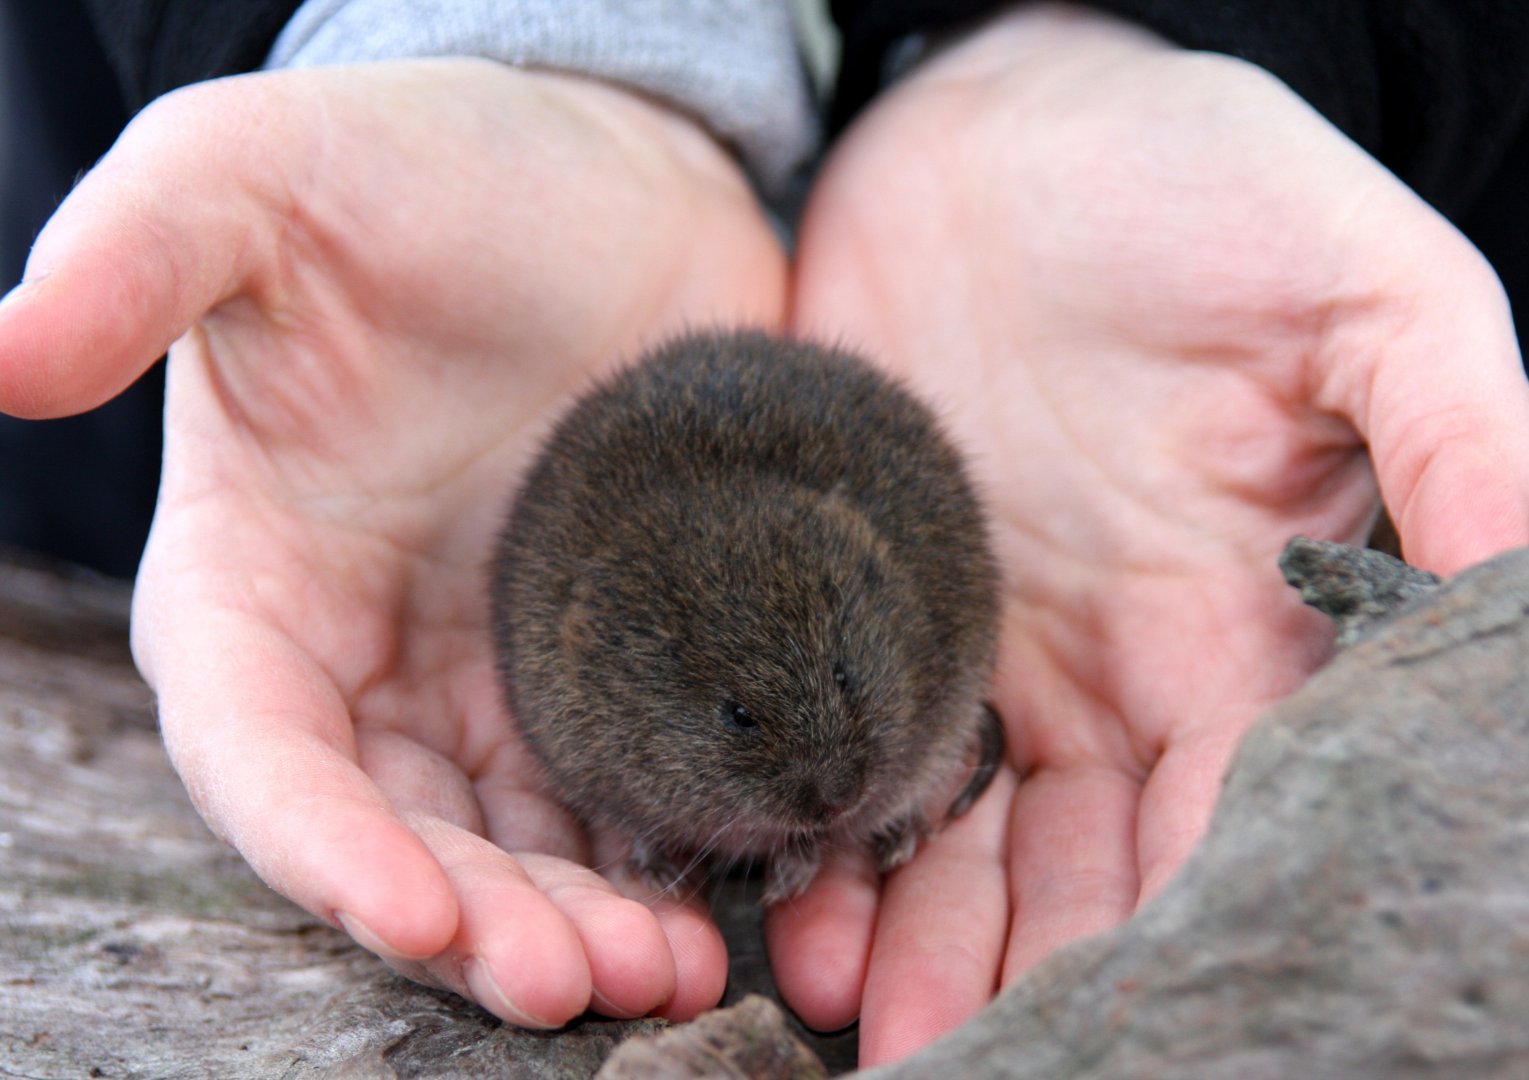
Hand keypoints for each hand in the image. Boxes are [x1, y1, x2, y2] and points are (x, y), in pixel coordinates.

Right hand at [0, 59, 786, 1024]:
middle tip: (579, 982)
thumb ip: (139, 256)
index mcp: (264, 578)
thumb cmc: (419, 165)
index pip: (266, 752)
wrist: (609, 171)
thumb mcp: (265, 175)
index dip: (325, 849)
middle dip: (483, 923)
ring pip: (528, 838)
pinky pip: (632, 787)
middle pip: (410, 832)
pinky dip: (671, 857)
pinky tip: (739, 901)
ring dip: (588, 920)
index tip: (411, 916)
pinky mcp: (626, 648)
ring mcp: (505, 662)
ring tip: (675, 973)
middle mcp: (376, 650)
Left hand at [770, 4, 1528, 1063]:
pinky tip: (798, 915)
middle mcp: (1116, 663)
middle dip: (1044, 974)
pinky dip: (831, 840)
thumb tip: (1515, 560)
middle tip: (977, 1068)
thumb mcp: (1359, 280)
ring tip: (872, 1030)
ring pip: (967, 841)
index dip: (1199, 906)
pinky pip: (855, 748)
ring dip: (925, 943)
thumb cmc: (1199, 183)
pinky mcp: (871, 598)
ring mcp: (987, 642)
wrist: (1003, 132)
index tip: (1159, 1005)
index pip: (1235, 804)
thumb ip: (1442, 422)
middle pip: (1091, 863)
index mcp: (1242, 620)